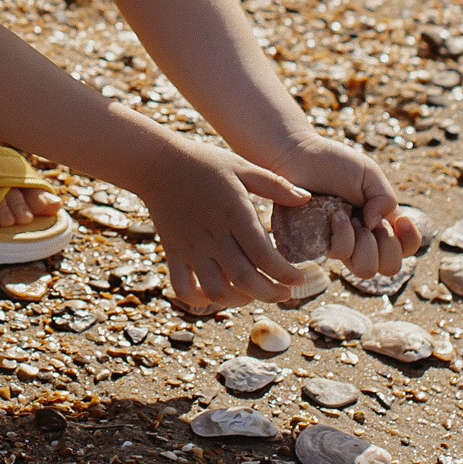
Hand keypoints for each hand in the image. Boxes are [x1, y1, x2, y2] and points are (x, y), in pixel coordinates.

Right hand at [143, 142, 310, 315]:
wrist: (156, 162)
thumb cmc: (204, 163)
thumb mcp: (242, 166)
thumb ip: (275, 184)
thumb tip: (306, 198)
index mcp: (234, 214)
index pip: (264, 255)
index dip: (285, 274)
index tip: (299, 279)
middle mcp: (213, 236)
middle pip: (245, 280)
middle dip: (270, 294)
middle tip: (285, 294)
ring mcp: (191, 247)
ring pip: (216, 290)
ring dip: (239, 300)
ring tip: (253, 295)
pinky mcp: (173, 252)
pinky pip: (183, 287)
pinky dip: (199, 300)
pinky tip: (215, 295)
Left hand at [273, 135, 419, 276]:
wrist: (297, 156)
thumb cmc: (333, 163)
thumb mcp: (370, 175)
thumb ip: (386, 200)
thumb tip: (377, 227)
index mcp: (379, 222)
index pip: (406, 249)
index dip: (410, 241)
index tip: (400, 220)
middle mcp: (362, 239)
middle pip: (389, 268)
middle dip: (386, 244)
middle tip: (367, 219)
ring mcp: (340, 245)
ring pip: (365, 269)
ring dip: (363, 242)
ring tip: (348, 216)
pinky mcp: (318, 247)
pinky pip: (340, 254)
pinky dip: (342, 234)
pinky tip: (333, 214)